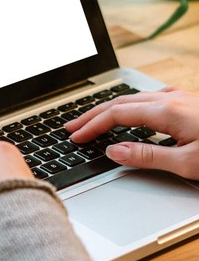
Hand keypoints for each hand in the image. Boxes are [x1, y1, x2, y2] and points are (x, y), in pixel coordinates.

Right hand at [66, 87, 198, 180]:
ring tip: (97, 119)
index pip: (117, 115)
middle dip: (94, 115)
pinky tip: (134, 110)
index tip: (77, 136)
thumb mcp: (186, 162)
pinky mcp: (192, 103)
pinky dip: (133, 105)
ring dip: (112, 109)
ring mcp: (183, 98)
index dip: (93, 126)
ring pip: (137, 98)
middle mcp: (173, 100)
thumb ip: (148, 156)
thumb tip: (114, 152)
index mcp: (167, 111)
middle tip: (74, 126)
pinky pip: (154, 98)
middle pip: (122, 103)